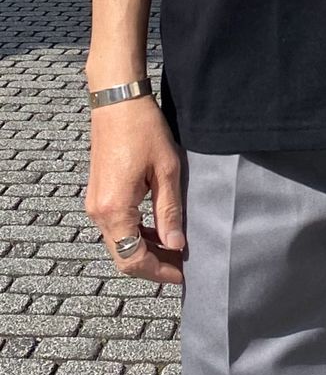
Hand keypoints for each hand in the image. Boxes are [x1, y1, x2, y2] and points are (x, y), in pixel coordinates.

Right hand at [85, 95, 185, 282]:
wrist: (117, 100)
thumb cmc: (143, 129)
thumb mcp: (166, 170)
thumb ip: (169, 211)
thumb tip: (176, 244)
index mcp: (115, 210)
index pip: (133, 260)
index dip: (158, 272)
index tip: (182, 274)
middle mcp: (98, 212)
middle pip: (123, 256)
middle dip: (152, 264)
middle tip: (180, 264)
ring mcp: (95, 203)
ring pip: (119, 242)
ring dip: (144, 249)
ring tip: (174, 246)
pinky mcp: (98, 193)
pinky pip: (115, 226)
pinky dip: (135, 233)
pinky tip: (157, 226)